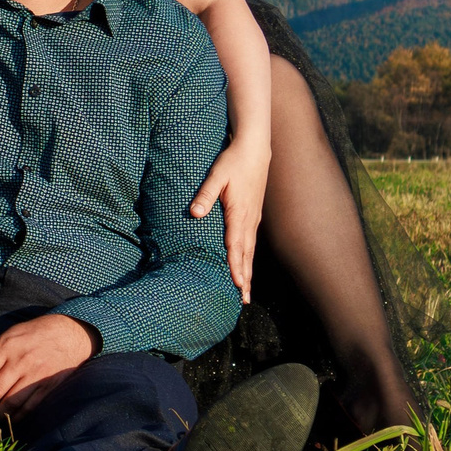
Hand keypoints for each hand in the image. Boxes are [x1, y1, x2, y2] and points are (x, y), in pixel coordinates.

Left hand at [0, 314, 93, 418]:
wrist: (69, 334)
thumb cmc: (32, 334)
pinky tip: (7, 418)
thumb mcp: (5, 337)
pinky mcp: (48, 387)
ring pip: (9, 403)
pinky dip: (15, 417)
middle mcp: (19, 361)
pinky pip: (28, 407)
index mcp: (5, 347)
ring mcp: (35, 375)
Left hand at [188, 130, 269, 302]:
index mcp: (239, 213)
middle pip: (246, 255)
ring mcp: (253, 218)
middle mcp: (249, 220)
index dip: (236, 266)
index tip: (236, 284)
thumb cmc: (233, 161)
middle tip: (243, 300)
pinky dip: (248, 257)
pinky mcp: (253, 214)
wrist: (255, 150)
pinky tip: (246, 264)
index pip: (236, 246)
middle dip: (245, 278)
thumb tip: (195, 213)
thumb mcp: (216, 175)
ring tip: (246, 289)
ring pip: (250, 250)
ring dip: (248, 270)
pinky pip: (251, 242)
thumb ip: (205, 194)